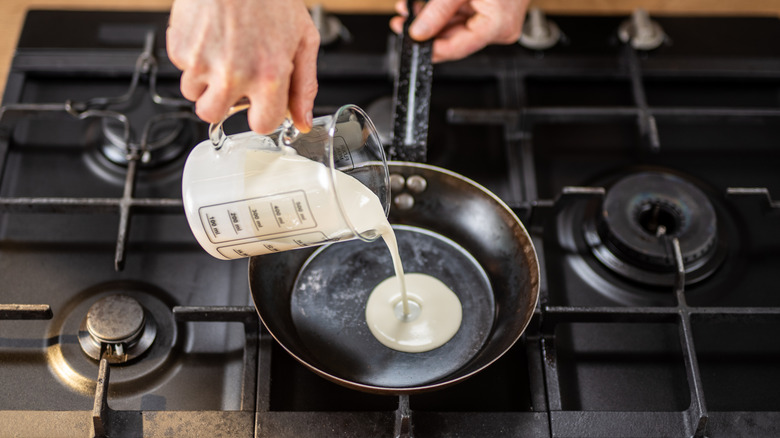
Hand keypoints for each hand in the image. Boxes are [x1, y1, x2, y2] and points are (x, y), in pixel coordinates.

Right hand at [167, 0, 319, 133]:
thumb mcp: (303, 39)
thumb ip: (304, 86)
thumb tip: (302, 119)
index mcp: (268, 75)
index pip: (260, 125)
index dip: (260, 114)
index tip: (259, 104)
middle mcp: (233, 74)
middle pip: (214, 115)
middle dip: (224, 100)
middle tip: (234, 75)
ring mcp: (202, 64)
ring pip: (194, 95)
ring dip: (205, 80)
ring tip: (223, 51)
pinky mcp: (180, 49)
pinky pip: (182, 69)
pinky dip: (193, 57)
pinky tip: (211, 36)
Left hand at [390, 0, 529, 62]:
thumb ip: (437, 12)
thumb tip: (419, 31)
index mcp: (498, 25)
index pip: (458, 48)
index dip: (431, 48)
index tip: (410, 43)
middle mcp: (500, 28)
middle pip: (455, 39)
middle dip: (427, 30)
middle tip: (403, 23)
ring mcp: (496, 22)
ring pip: (456, 28)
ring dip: (432, 21)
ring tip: (411, 10)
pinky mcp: (491, 13)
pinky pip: (462, 18)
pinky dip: (444, 13)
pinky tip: (426, 7)